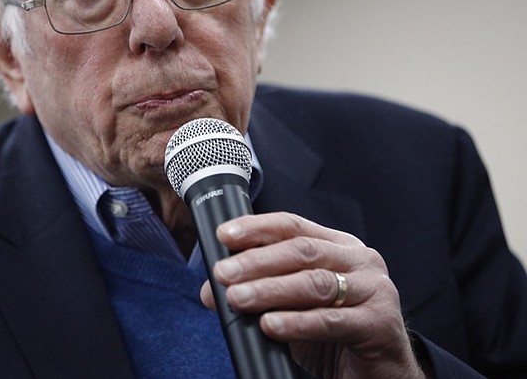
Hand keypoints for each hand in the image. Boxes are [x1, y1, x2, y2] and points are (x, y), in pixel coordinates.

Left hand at [200, 212, 426, 378]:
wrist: (379, 373)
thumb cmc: (335, 333)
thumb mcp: (292, 307)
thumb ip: (258, 290)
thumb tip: (211, 288)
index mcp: (338, 246)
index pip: (293, 225)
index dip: (257, 227)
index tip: (225, 235)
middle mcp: (360, 260)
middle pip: (301, 251)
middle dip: (256, 261)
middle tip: (223, 273)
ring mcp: (374, 289)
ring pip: (314, 283)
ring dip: (270, 290)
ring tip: (238, 299)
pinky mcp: (379, 323)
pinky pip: (331, 320)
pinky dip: (296, 323)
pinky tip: (270, 326)